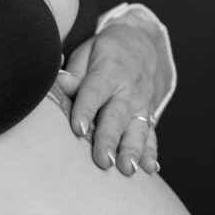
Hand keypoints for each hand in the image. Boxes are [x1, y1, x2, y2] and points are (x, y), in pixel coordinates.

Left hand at [57, 16, 160, 175]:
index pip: (95, 91)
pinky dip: (151, 152)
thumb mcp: (87, 51)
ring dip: (133, 151)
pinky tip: (150, 169)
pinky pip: (151, 134)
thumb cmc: (104, 53)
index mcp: (109, 71)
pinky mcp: (149, 115)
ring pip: (138, 129)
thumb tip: (63, 83)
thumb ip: (75, 71)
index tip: (77, 129)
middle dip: (110, 139)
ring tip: (128, 169)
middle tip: (103, 161)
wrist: (140, 45)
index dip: (85, 109)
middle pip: (117, 116)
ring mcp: (141, 105)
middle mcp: (128, 90)